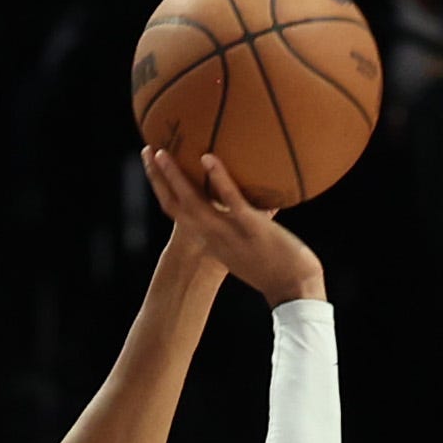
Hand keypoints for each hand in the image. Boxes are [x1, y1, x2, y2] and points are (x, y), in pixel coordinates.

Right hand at [140, 146, 326, 301]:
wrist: (294, 290)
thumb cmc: (278, 268)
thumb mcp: (249, 246)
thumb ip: (243, 223)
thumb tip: (254, 197)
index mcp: (211, 240)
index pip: (178, 213)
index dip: (163, 191)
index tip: (154, 170)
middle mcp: (214, 237)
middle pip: (175, 205)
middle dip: (157, 179)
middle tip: (148, 151)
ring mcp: (230, 232)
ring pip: (193, 202)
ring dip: (174, 176)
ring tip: (162, 153)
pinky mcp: (251, 227)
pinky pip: (230, 200)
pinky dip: (218, 178)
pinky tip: (208, 157)